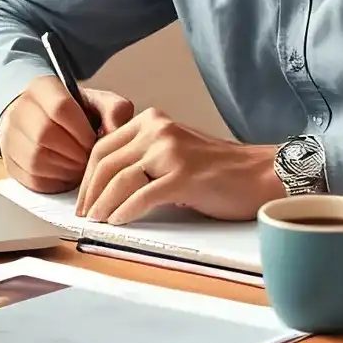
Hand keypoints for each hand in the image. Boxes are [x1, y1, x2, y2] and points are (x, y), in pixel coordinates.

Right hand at [0, 76, 134, 193]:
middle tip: (89, 158)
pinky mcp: (9, 162)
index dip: (82, 130)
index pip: (59, 107)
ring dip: (66, 169)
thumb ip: (115, 111)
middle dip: (75, 152)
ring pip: (36, 159)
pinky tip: (67, 174)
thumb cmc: (78, 115)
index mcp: (42, 88)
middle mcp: (19, 109)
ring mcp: (9, 137)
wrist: (47, 121)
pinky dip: (55, 181)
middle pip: (45, 134)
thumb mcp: (100, 104)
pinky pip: (31, 179)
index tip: (94, 141)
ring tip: (80, 166)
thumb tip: (117, 131)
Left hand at [76, 108, 284, 224]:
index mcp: (152, 121)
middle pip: (106, 162)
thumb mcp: (174, 153)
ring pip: (120, 179)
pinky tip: (118, 221)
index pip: (104, 146)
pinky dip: (125, 211)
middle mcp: (158, 130)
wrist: (260, 174)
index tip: (82, 197)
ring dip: (103, 204)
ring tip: (97, 220)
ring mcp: (171, 151)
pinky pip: (143, 196)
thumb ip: (144, 159)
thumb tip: (107, 186)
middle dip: (89, 192)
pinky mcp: (183, 175)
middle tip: (83, 214)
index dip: (87, 175)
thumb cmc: (219, 170)